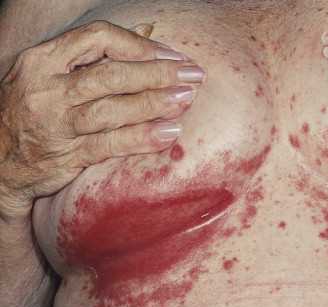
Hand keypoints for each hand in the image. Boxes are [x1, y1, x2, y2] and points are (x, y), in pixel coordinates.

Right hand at [0, 20, 204, 216]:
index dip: (139, 46)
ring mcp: (56, 123)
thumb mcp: (51, 75)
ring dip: (153, 103)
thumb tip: (148, 31)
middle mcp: (48, 89)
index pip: (97, 39)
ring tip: (186, 100)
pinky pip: (109, 145)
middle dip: (157, 73)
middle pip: (111, 74)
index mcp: (44, 60)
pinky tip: (167, 134)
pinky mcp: (66, 155)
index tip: (172, 56)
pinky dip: (141, 138)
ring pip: (111, 109)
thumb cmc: (35, 112)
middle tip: (193, 76)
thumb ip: (96, 57)